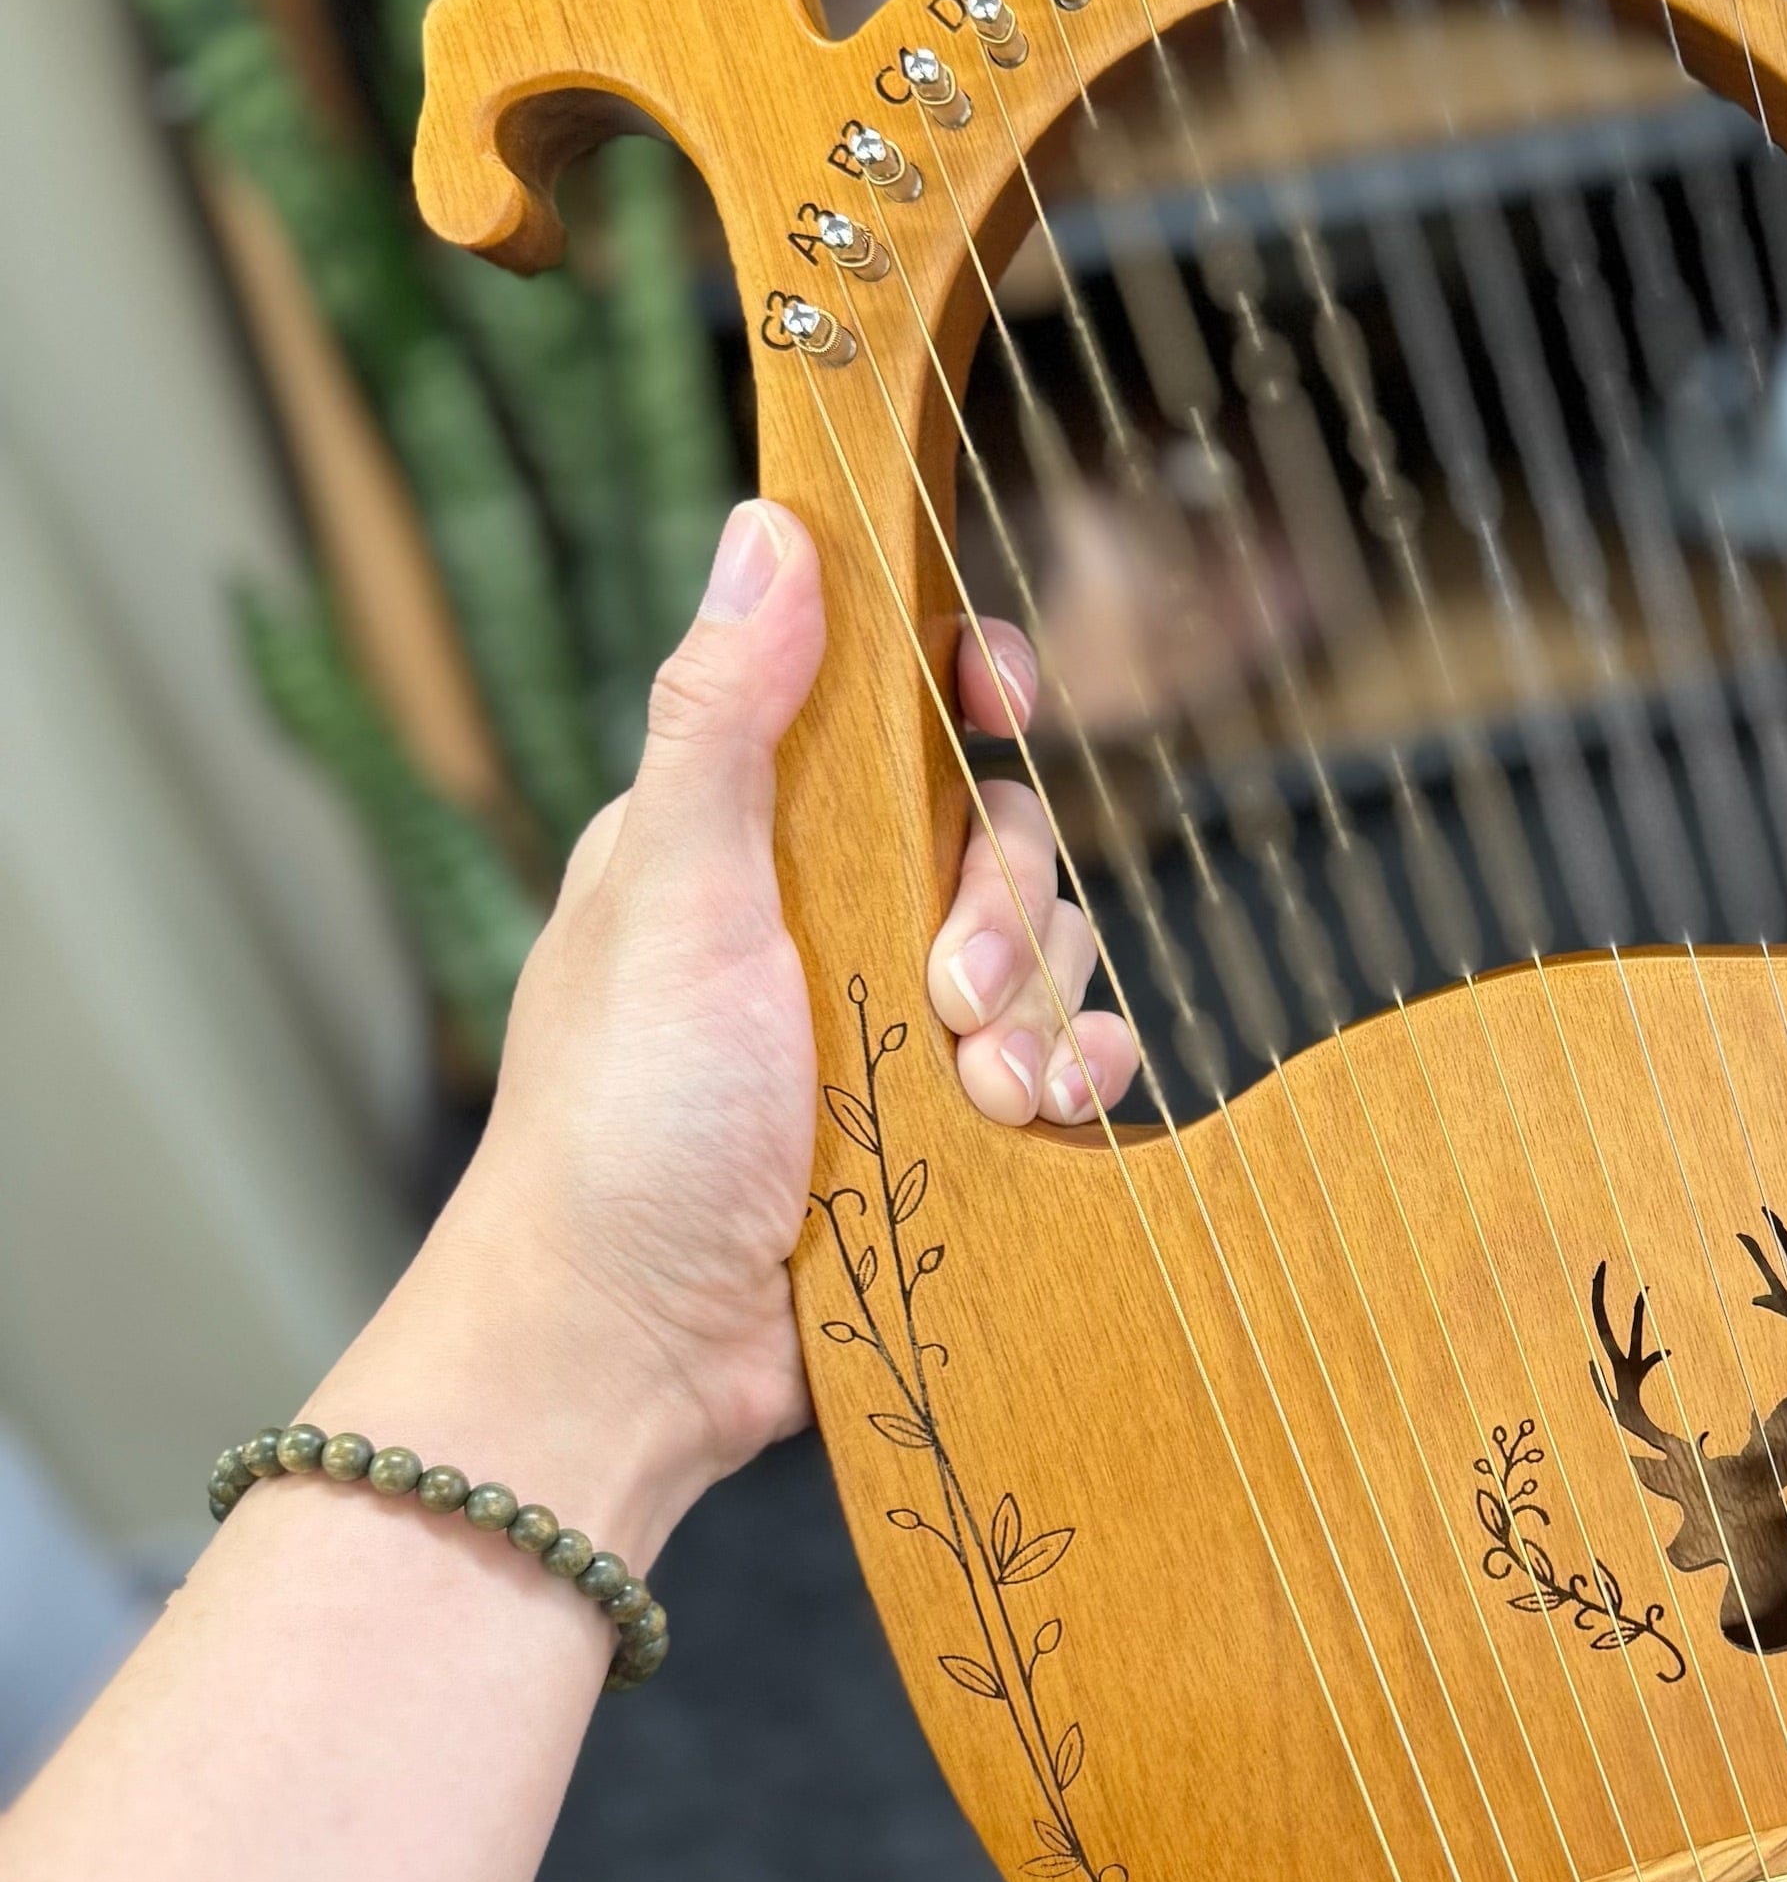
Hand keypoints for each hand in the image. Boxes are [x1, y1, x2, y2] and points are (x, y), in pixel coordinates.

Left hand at [343, 502, 1131, 1564]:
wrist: (632, 1353)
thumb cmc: (617, 1128)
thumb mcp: (670, 896)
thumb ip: (724, 715)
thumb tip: (767, 527)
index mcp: (745, 835)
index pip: (881, 707)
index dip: (956, 685)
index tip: (995, 695)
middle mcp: (826, 915)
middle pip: (996, 833)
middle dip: (1002, 903)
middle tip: (940, 991)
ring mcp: (891, 1024)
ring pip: (1048, 949)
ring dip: (1038, 1008)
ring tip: (973, 1089)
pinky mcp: (949, 1125)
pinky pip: (1070, 1059)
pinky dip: (1074, 1077)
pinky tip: (1036, 1117)